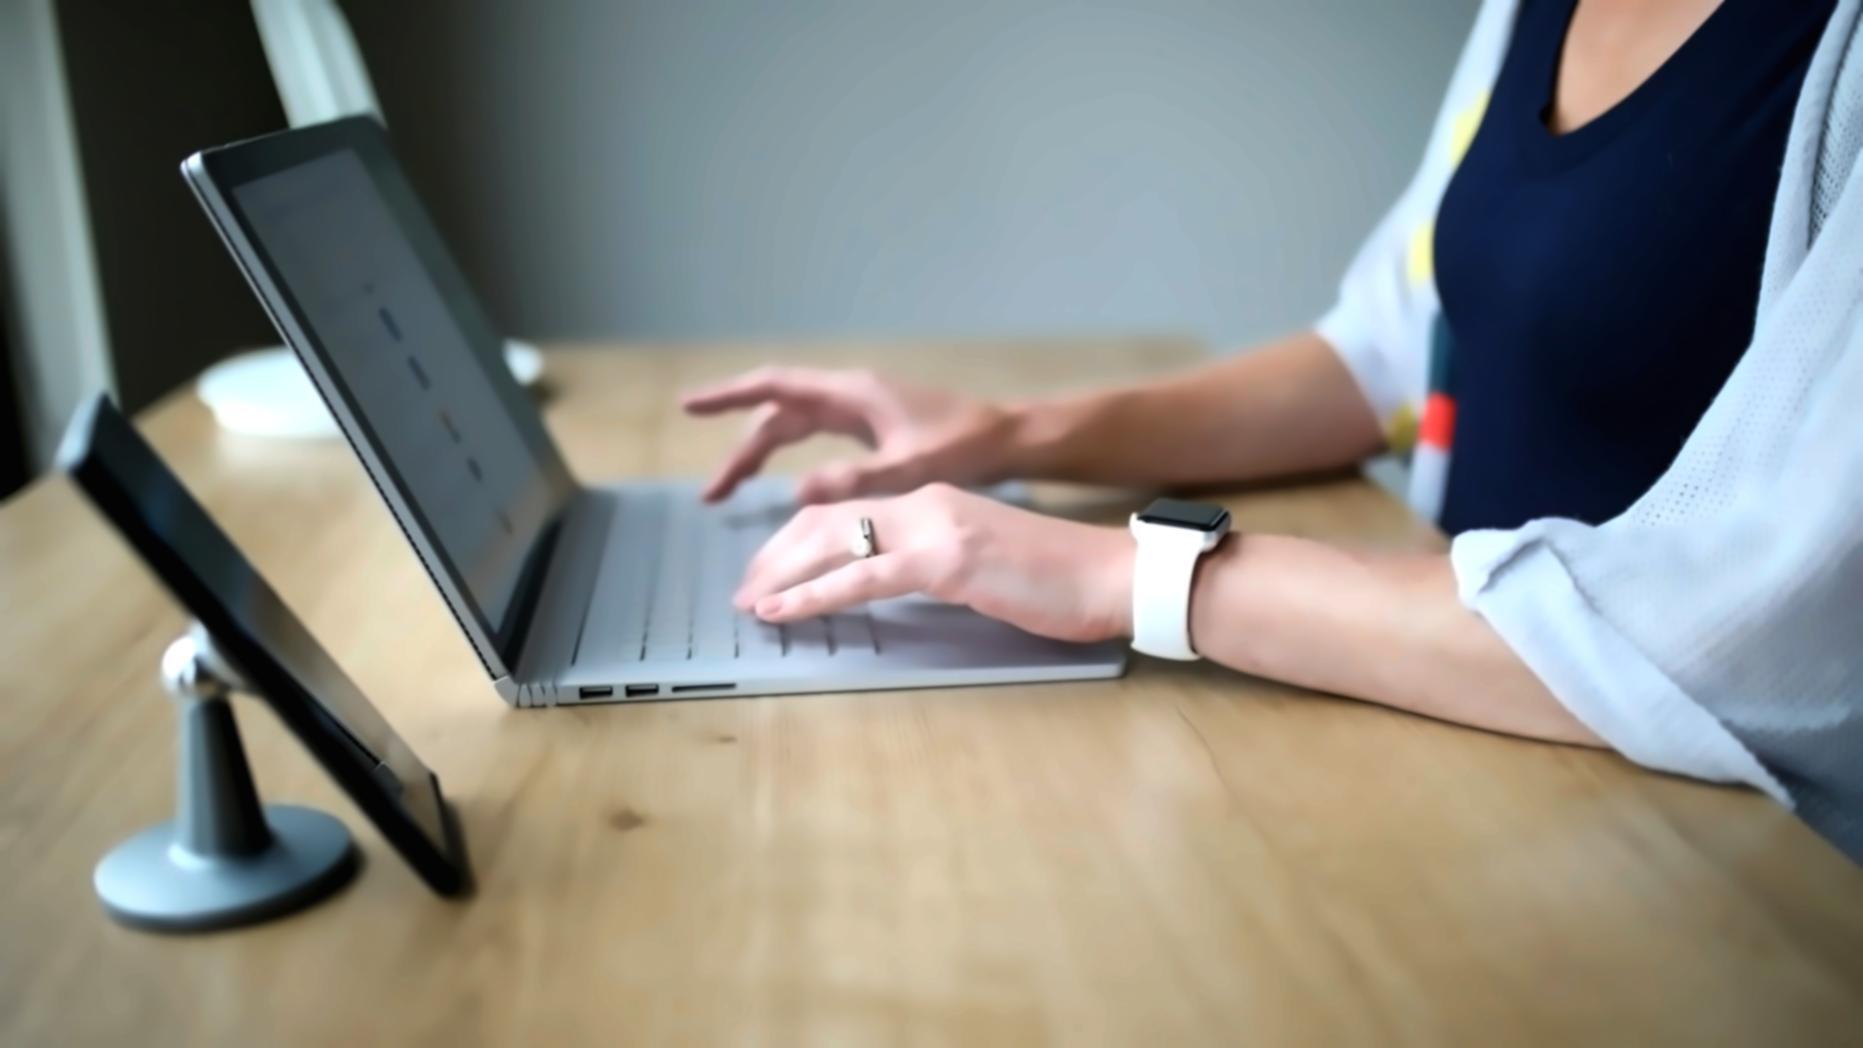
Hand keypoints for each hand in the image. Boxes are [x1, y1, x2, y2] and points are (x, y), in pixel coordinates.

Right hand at [682, 366, 1016, 503]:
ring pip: (793, 428)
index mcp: (851, 393)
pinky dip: (788, 456)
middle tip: (710, 494)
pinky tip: (777, 484)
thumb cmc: (963, 447)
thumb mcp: (908, 469)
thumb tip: (794, 491)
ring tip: (727, 493)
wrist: (1007, 439)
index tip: (690, 406)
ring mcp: (858, 410)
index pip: (775, 387)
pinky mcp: (869, 428)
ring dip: (759, 455)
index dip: (729, 396)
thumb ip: (853, 480)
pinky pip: (813, 437)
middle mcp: (848, 395)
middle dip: (739, 449)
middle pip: (777, 415)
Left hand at [734, 483, 1132, 643]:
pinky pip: (862, 576)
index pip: (848, 511)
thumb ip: (938, 561)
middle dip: (776, 554)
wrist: (1110, 575)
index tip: (769, 573)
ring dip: (782, 574)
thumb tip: (897, 582)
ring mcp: (935, 527)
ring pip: (834, 541)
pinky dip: (813, 595)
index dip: (798, 540)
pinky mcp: (946, 561)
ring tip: (751, 604)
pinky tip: (783, 611)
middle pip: (827, 519)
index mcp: (935, 499)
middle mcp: (927, 502)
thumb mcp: (984, 561)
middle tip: (745, 591)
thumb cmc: (1058, 579)